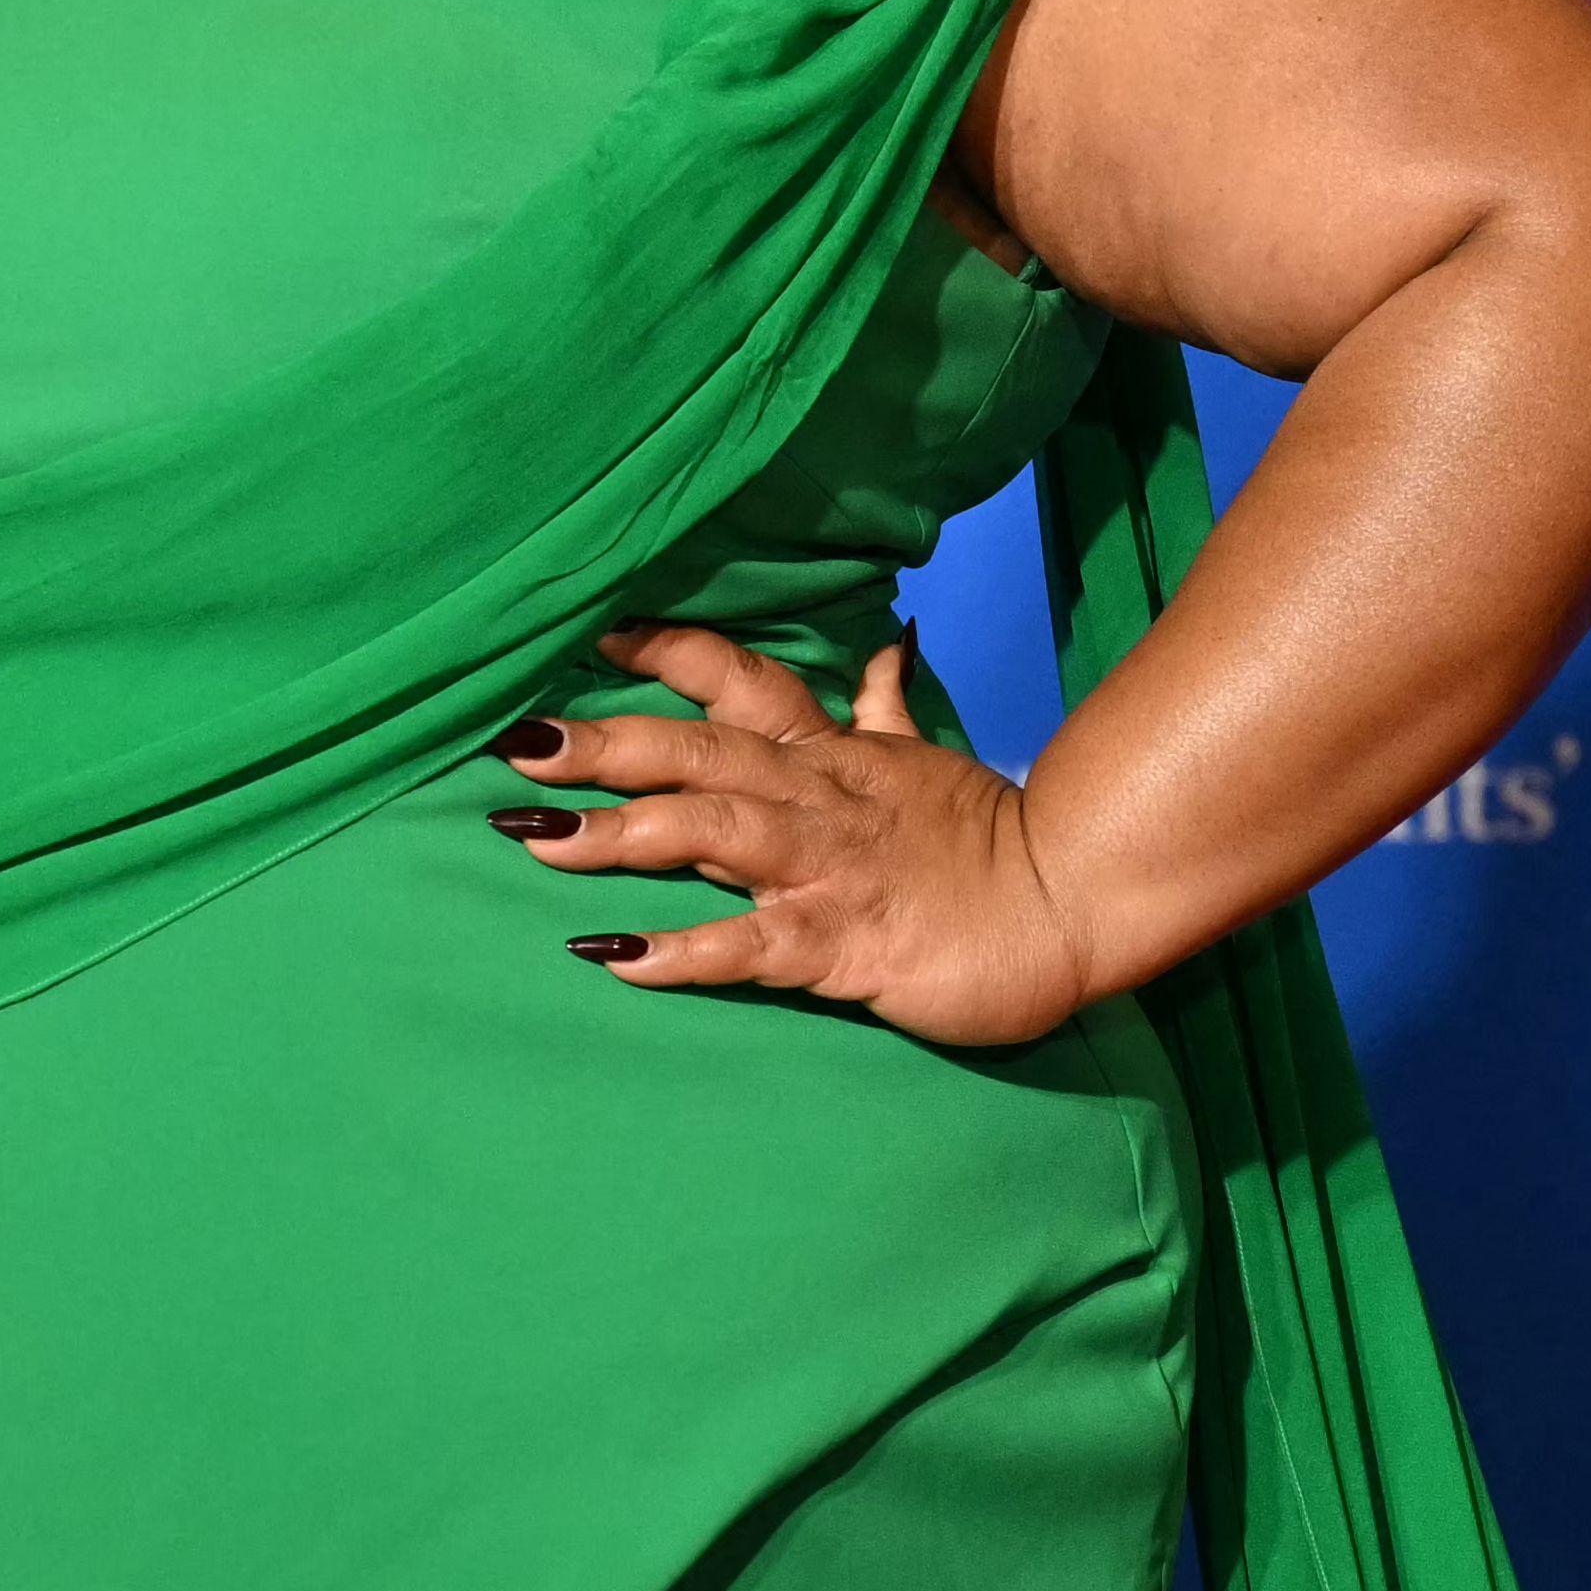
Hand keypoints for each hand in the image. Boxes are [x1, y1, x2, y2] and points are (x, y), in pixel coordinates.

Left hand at [492, 626, 1098, 1048]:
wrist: (1077, 904)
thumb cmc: (992, 841)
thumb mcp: (930, 761)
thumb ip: (888, 709)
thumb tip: (885, 646)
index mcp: (829, 755)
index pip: (738, 682)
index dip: (665, 655)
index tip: (591, 636)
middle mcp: (816, 799)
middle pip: (694, 754)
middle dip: (602, 745)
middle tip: (514, 743)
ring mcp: (828, 869)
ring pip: (710, 834)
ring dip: (619, 834)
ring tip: (535, 836)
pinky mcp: (845, 943)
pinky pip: (752, 944)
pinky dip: (684, 949)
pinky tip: (616, 954)